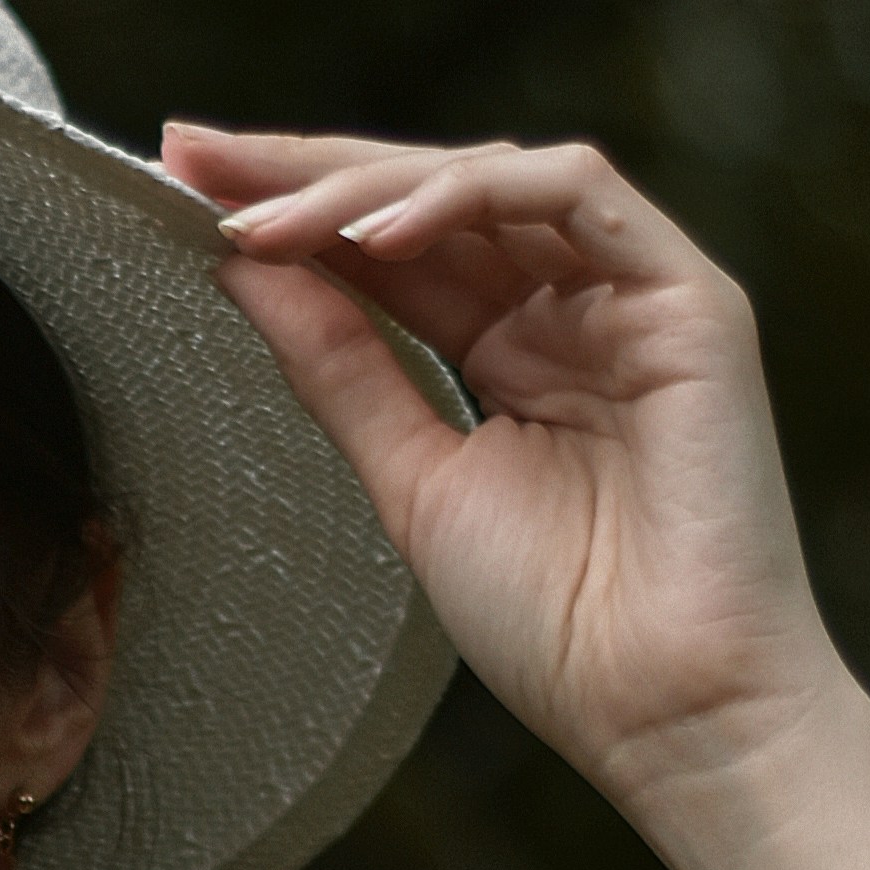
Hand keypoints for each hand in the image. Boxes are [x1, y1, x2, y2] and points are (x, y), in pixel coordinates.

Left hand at [162, 124, 855, 865]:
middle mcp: (572, 308)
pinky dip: (470, 196)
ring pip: (492, 179)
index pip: (392, 251)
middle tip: (194, 158)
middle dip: (307, 170)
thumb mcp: (413, 480)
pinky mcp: (690, 297)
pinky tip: (379, 236)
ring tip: (266, 220)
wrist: (667, 711)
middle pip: (431, 197)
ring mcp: (634, 295)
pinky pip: (576, 193)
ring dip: (369, 185)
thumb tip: (244, 271)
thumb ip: (340, 370)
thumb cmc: (558, 625)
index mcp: (513, 352)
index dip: (292, 211)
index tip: (179, 184)